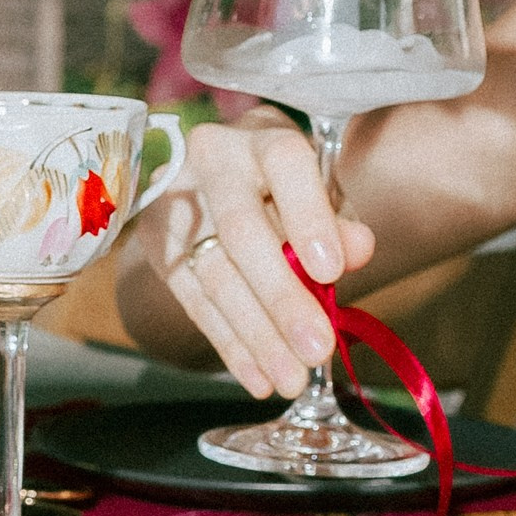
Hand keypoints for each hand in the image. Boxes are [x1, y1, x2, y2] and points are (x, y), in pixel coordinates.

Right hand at [120, 118, 375, 398]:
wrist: (220, 177)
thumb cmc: (286, 186)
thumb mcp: (322, 192)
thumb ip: (340, 219)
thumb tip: (357, 250)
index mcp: (261, 136)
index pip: (285, 164)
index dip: (308, 216)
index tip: (330, 271)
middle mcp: (210, 161)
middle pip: (242, 231)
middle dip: (281, 297)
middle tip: (315, 349)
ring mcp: (176, 205)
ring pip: (216, 275)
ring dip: (256, 334)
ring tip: (291, 378)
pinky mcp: (159, 248)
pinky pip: (194, 302)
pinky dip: (230, 344)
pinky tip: (258, 377)